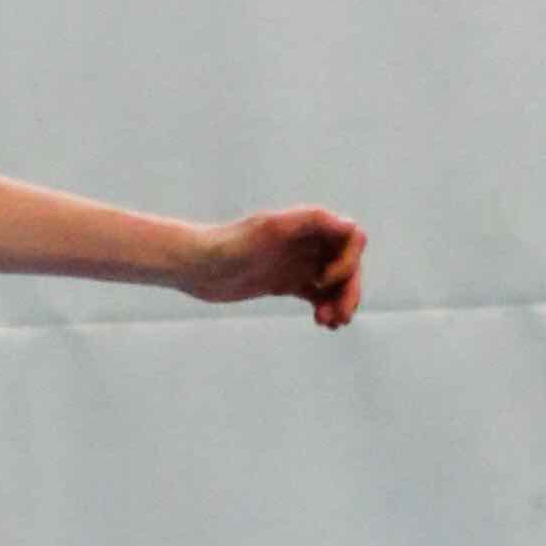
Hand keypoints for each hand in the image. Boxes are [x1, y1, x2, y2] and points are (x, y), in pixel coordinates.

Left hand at [185, 208, 365, 329]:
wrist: (195, 266)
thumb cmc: (229, 245)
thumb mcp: (269, 230)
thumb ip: (309, 222)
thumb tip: (351, 226)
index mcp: (307, 224)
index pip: (351, 236)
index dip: (348, 261)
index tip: (322, 279)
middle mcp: (306, 241)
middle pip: (348, 263)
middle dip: (349, 290)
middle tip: (340, 317)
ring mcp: (297, 262)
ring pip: (336, 282)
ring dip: (341, 302)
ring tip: (330, 323)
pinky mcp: (286, 282)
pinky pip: (318, 295)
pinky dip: (326, 307)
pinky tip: (323, 324)